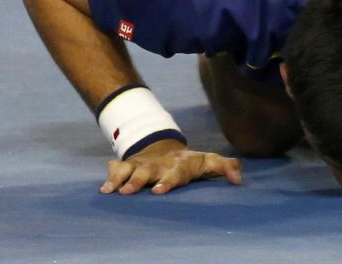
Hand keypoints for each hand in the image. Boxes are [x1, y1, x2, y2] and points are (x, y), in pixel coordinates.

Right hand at [99, 139, 243, 194]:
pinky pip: (116, 167)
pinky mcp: (129, 164)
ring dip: (120, 179)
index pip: (175, 174)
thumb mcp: (209, 162)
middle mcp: (159, 164)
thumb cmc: (190, 162)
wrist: (165, 148)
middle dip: (138, 180)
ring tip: (110, 191)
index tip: (158, 191)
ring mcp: (142, 163)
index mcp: (179, 165)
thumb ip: (226, 166)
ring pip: (129, 169)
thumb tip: (239, 179)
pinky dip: (110, 175)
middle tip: (129, 192)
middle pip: (147, 171)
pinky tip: (103, 189)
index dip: (167, 182)